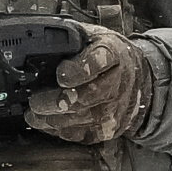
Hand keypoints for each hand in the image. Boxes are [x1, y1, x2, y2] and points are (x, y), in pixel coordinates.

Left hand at [22, 23, 154, 145]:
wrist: (137, 79)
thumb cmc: (109, 56)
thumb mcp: (94, 36)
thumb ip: (71, 37)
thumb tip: (41, 42)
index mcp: (112, 54)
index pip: (98, 62)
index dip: (78, 70)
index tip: (61, 74)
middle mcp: (117, 83)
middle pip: (84, 97)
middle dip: (54, 101)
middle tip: (35, 101)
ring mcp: (113, 109)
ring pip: (79, 119)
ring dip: (52, 119)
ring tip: (34, 114)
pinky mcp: (108, 129)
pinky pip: (81, 134)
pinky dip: (60, 130)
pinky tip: (47, 122)